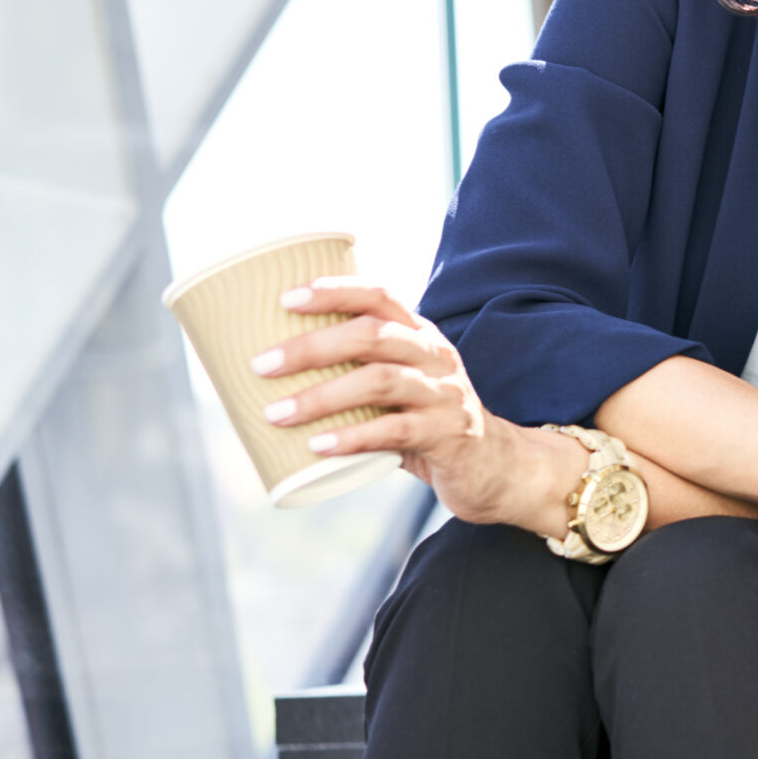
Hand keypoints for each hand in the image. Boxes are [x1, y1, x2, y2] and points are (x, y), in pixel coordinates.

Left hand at [253, 278, 579, 535]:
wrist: (496, 467)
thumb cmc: (427, 424)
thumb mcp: (401, 387)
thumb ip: (355, 376)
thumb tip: (268, 383)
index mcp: (420, 336)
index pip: (380, 295)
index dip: (335, 291)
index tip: (286, 299)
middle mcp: (435, 356)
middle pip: (373, 335)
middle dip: (312, 347)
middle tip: (261, 365)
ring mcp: (444, 394)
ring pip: (381, 381)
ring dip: (321, 396)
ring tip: (276, 414)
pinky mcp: (448, 434)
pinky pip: (396, 431)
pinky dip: (353, 437)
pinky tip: (318, 446)